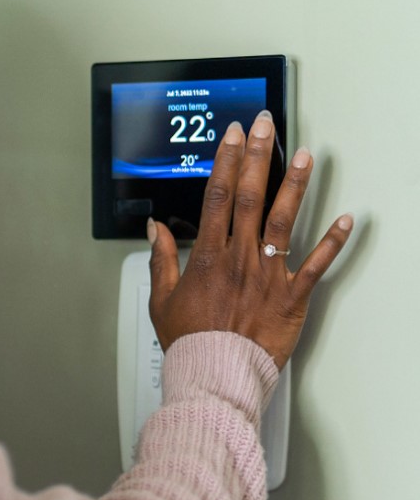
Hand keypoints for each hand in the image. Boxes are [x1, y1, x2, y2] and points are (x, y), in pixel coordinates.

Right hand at [147, 111, 353, 368]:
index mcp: (209, 256)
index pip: (216, 196)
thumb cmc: (190, 340)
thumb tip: (154, 230)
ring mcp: (268, 275)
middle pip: (250, 196)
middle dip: (257, 156)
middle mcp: (240, 258)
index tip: (232, 136)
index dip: (225, 161)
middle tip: (264, 126)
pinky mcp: (291, 297)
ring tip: (305, 155)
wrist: (215, 373)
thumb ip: (160, 259)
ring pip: (284, 221)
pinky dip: (332, 242)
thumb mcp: (161, 299)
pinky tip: (345, 219)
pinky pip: (315, 265)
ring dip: (295, 185)